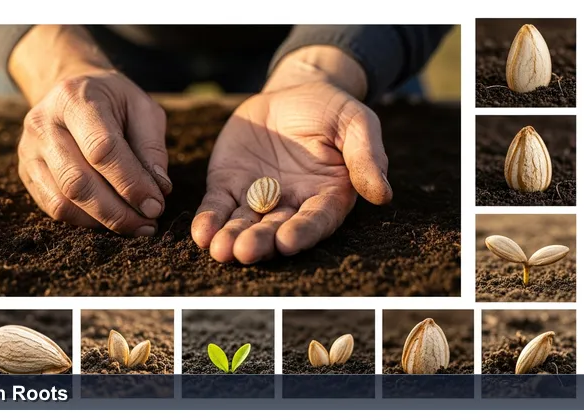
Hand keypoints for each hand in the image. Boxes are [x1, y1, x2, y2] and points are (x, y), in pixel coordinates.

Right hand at [17, 70, 171, 234]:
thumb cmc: (114, 102)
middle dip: (118, 211)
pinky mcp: (27, 173)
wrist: (72, 90)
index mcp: (74, 99)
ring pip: (64, 201)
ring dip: (104, 221)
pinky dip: (86, 221)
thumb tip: (159, 189)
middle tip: (148, 223)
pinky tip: (111, 220)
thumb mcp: (142, 108)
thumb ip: (151, 146)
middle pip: (78, 182)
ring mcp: (29, 150)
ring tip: (136, 225)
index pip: (101, 149)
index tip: (156, 205)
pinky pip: (54, 208)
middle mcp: (43, 124)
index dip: (131, 183)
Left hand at [191, 81, 391, 262]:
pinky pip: (218, 205)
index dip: (302, 232)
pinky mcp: (230, 184)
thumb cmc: (331, 110)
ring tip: (220, 249)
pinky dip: (209, 220)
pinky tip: (200, 233)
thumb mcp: (355, 123)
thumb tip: (383, 194)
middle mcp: (292, 204)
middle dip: (260, 242)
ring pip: (244, 224)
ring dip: (231, 238)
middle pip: (276, 229)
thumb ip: (366, 156)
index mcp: (327, 195)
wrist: (291, 93)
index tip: (287, 242)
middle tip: (245, 251)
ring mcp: (258, 197)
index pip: (316, 219)